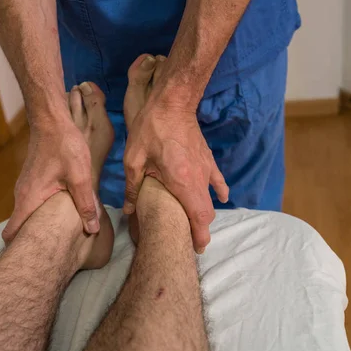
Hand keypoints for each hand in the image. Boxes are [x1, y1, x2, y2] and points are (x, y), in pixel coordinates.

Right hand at [2, 105, 99, 243]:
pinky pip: (35, 202)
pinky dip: (44, 211)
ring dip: (41, 225)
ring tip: (60, 237)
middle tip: (51, 254)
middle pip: (21, 227)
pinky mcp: (33, 179)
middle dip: (33, 241)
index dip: (19, 249)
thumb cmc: (64, 146)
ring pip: (29, 214)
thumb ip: (85, 203)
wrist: (51, 119)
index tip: (31, 261)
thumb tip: (92, 229)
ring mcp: (26, 186)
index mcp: (29, 198)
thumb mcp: (80, 176)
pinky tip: (62, 213)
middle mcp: (22, 195)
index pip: (12, 233)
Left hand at [123, 56, 228, 252]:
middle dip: (200, 229)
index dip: (200, 236)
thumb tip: (129, 211)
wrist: (172, 101)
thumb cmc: (151, 128)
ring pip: (210, 198)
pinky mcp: (207, 158)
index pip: (199, 217)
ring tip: (195, 222)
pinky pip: (217, 180)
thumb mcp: (134, 159)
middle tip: (189, 239)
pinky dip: (218, 191)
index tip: (196, 249)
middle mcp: (199, 178)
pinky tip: (221, 196)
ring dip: (204, 212)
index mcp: (183, 181)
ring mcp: (206, 168)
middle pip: (206, 212)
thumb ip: (132, 188)